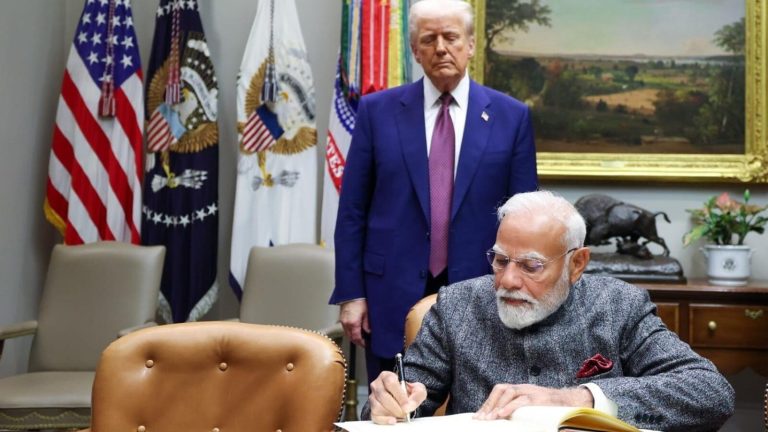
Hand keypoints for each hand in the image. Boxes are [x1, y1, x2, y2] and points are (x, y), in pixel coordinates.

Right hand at [339, 299, 369, 346]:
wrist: (351, 292)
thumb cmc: (359, 300)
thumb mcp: (367, 313)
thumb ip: (367, 324)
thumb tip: (368, 332)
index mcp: (353, 323)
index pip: (356, 338)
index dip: (362, 343)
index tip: (366, 344)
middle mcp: (346, 323)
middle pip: (351, 338)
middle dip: (357, 341)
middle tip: (364, 342)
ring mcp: (343, 321)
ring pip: (347, 333)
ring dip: (353, 336)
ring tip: (360, 336)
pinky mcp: (341, 317)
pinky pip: (345, 328)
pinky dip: (350, 331)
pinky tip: (354, 329)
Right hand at [369, 371, 426, 424]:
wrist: (405, 400)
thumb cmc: (409, 392)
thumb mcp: (418, 390)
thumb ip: (417, 396)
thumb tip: (408, 406)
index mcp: (387, 376)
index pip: (390, 382)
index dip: (399, 395)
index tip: (406, 404)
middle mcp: (377, 385)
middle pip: (383, 395)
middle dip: (396, 406)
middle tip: (405, 412)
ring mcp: (373, 397)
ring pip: (378, 406)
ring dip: (391, 413)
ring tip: (401, 414)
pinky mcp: (372, 409)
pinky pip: (375, 416)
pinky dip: (385, 420)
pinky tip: (393, 420)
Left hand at [474, 384, 592, 419]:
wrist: (574, 402)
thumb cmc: (552, 408)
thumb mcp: (533, 408)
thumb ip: (519, 411)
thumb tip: (504, 420)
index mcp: (521, 390)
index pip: (499, 391)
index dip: (488, 403)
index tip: (478, 416)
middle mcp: (524, 388)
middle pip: (501, 389)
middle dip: (489, 404)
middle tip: (480, 419)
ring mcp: (532, 391)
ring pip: (509, 392)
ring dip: (497, 405)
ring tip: (489, 419)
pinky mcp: (540, 398)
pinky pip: (523, 400)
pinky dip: (510, 407)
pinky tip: (501, 415)